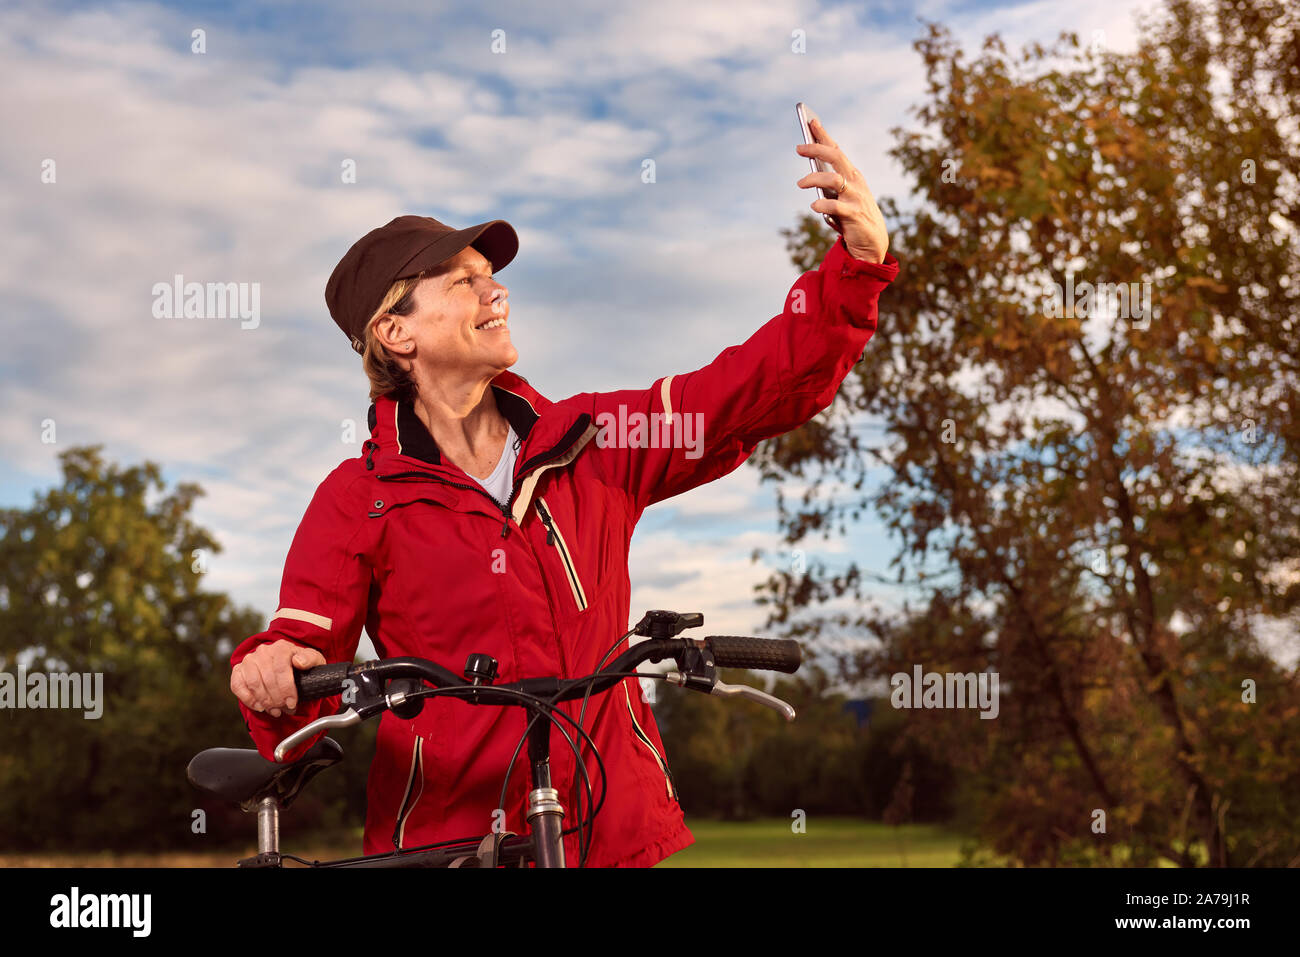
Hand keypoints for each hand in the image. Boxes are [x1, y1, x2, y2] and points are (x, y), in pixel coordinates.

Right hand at [230, 640, 325, 717]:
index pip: (280, 669)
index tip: (291, 703)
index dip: (286, 689)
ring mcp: (249, 660)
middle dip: (277, 699)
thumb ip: (310, 659)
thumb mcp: (313, 660)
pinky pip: (238, 685)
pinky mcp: (239, 670)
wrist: (287, 664)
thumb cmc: (301, 664)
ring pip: (253, 683)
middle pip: (267, 678)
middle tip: (284, 709)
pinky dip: (248, 699)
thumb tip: (299, 662)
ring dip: (264, 701)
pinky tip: (259, 706)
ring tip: (274, 710)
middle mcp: (263, 651)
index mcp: (281, 647)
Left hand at [796, 117, 889, 263]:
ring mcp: (855, 197)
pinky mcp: (854, 215)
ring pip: (834, 179)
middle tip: (799, 148)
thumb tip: (809, 174)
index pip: (836, 150)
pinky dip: (822, 205)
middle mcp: (855, 182)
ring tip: (800, 183)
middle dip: (816, 149)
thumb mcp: (843, 195)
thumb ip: (830, 184)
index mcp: (852, 174)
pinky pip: (835, 206)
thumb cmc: (853, 215)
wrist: (873, 242)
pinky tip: (814, 206)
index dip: (824, 136)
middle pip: (836, 158)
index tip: (810, 121)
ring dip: (814, 178)